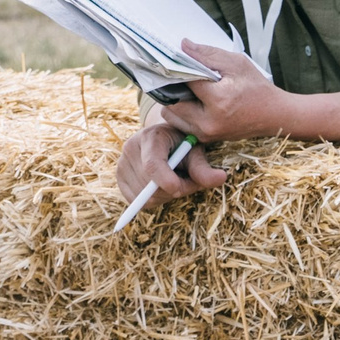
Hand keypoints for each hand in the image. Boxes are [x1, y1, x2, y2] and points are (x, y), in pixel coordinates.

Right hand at [116, 108, 230, 208]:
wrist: (164, 139)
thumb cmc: (182, 144)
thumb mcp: (195, 150)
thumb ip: (203, 167)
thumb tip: (221, 178)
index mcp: (151, 136)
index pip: (152, 164)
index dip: (165, 180)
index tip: (178, 190)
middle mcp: (131, 147)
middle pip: (151, 186)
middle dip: (175, 190)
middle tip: (188, 181)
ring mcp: (121, 163)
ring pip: (145, 198)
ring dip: (165, 196)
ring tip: (173, 180)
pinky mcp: (119, 178)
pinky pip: (137, 202)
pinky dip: (152, 200)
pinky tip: (159, 185)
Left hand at [159, 39, 288, 140]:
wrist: (273, 114)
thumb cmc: (256, 87)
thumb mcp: (235, 63)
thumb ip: (207, 54)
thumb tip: (183, 46)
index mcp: (218, 100)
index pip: (184, 81)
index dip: (178, 69)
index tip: (172, 61)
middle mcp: (208, 121)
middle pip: (171, 102)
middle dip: (173, 87)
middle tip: (182, 77)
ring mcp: (206, 133)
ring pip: (171, 115)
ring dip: (175, 102)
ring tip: (190, 91)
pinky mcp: (205, 139)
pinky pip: (180, 124)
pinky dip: (181, 112)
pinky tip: (194, 101)